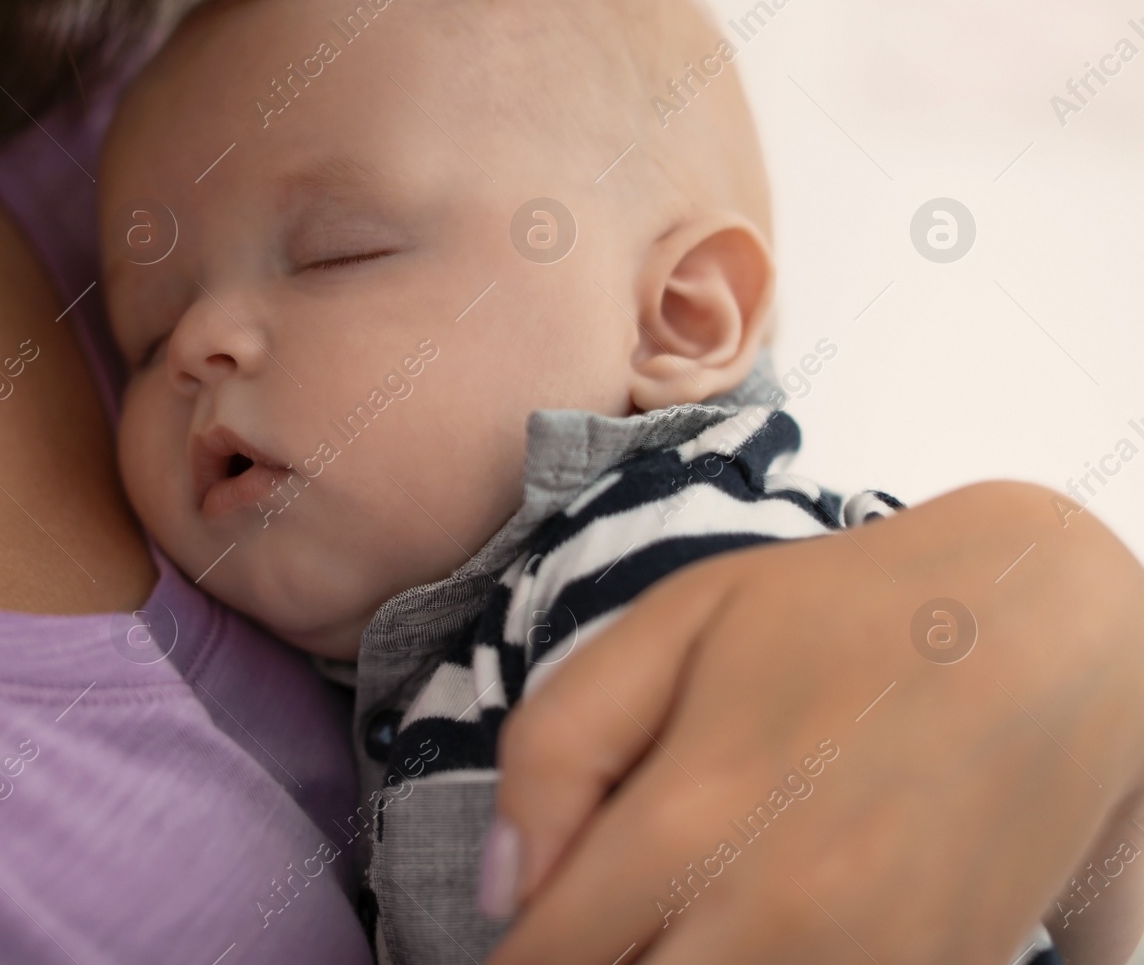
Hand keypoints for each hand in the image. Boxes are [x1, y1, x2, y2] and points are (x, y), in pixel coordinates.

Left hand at [487, 480, 1143, 962]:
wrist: (1043, 631)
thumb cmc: (840, 613)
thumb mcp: (673, 623)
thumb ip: (557, 746)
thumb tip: (501, 887)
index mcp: (692, 818)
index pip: (547, 957)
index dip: (517, 952)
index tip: (530, 930)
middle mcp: (778, 918)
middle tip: (608, 919)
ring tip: (685, 908)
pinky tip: (761, 916)